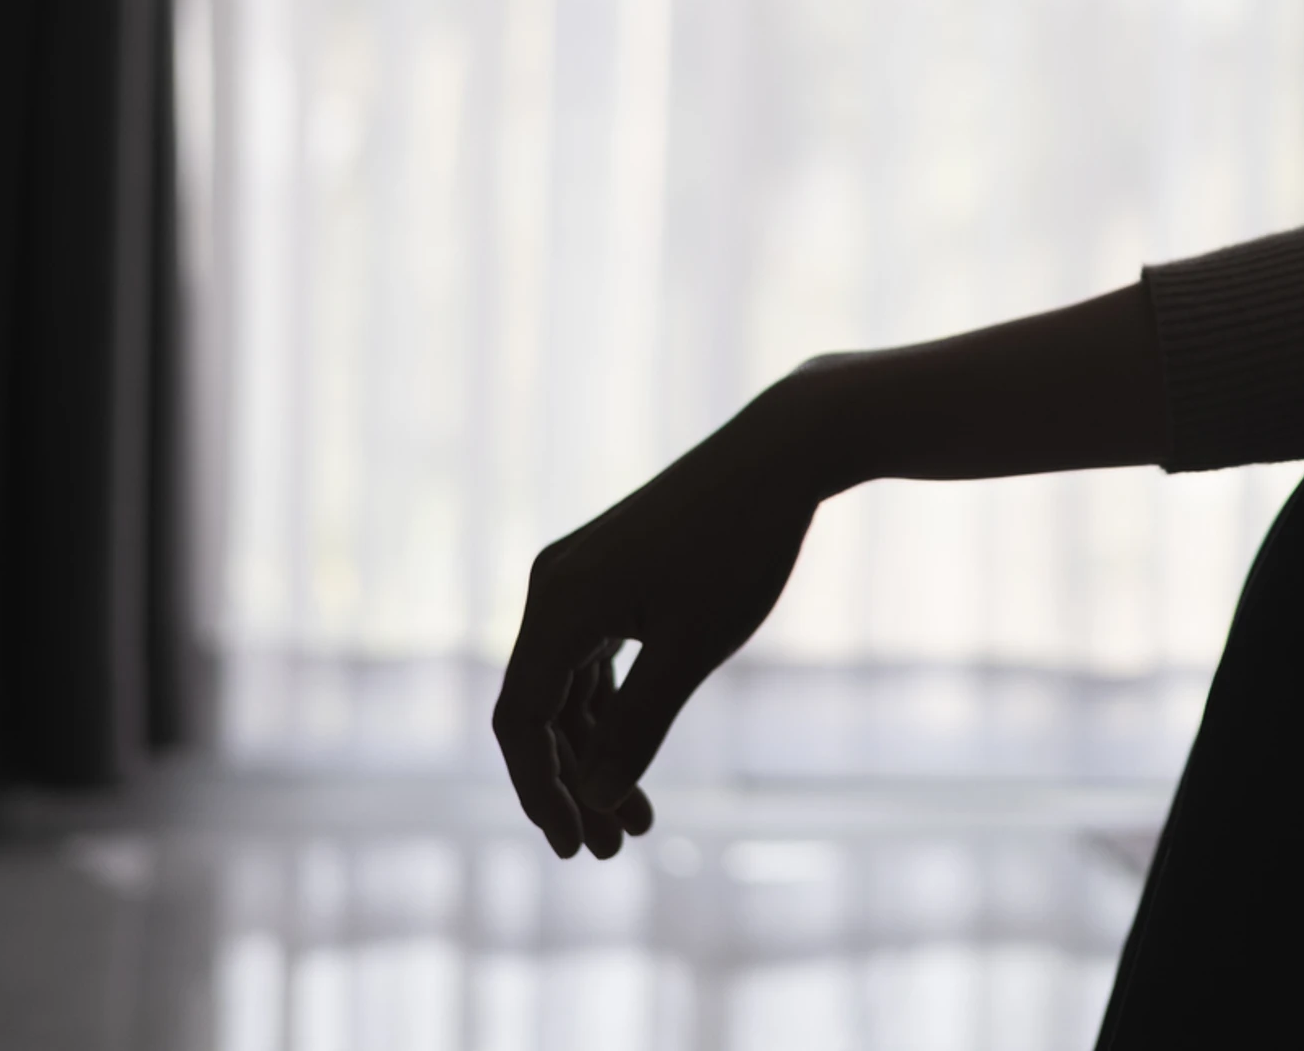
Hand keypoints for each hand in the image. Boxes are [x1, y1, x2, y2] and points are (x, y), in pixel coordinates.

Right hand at [491, 390, 819, 857]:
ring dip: (597, 753)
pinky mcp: (611, 573)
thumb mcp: (692, 649)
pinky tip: (637, 756)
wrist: (782, 453)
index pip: (521, 721)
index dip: (540, 790)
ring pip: (570, 688)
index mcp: (558, 604)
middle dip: (572, 784)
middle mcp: (553, 588)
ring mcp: (580, 577)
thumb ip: (638, 726)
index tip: (574, 845)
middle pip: (541, 710)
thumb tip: (595, 798)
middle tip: (609, 851)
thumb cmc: (740, 548)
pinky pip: (594, 657)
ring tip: (638, 822)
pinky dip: (613, 709)